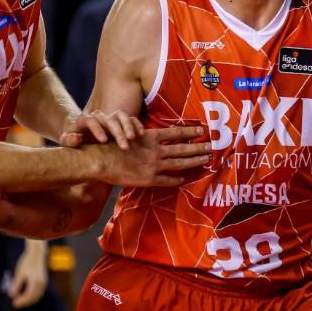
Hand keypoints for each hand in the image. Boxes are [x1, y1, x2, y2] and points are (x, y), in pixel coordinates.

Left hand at [8, 240, 48, 308]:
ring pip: (37, 296)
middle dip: (25, 302)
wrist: (36, 254)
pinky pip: (39, 293)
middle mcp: (41, 284)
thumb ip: (16, 285)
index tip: (13, 303)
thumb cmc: (27, 262)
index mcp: (35, 282)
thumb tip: (11, 295)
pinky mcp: (44, 282)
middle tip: (15, 304)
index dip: (21, 301)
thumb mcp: (19, 273)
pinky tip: (26, 296)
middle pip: (33, 298)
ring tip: (20, 301)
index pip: (28, 296)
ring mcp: (44, 283)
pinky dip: (33, 296)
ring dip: (29, 300)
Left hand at [60, 109, 144, 149]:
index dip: (97, 129)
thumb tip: (76, 138)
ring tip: (133, 138)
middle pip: (109, 119)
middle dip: (118, 132)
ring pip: (122, 116)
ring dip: (129, 126)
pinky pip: (131, 119)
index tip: (104, 141)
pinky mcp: (121, 122)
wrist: (82, 138)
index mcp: (85, 120)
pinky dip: (137, 124)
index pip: (91, 120)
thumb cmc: (74, 142)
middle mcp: (99, 117)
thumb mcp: (67, 142)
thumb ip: (69, 140)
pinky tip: (141, 134)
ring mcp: (111, 118)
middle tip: (124, 146)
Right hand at [96, 125, 211, 186]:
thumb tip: (152, 135)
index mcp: (150, 137)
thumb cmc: (110, 145)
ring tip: (206, 159)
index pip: (175, 133)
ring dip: (194, 161)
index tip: (201, 130)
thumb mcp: (128, 134)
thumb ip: (142, 136)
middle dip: (198, 147)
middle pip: (182, 149)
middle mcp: (156, 151)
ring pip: (179, 164)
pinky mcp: (149, 179)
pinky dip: (176, 180)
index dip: (189, 131)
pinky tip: (183, 179)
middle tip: (212, 146)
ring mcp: (154, 166)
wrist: (100, 160)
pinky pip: (167, 180)